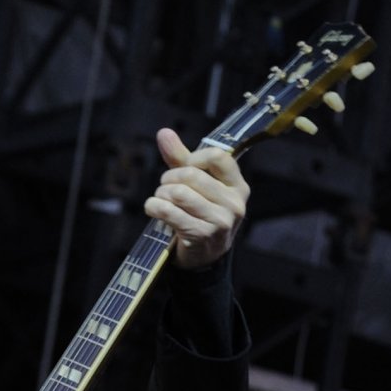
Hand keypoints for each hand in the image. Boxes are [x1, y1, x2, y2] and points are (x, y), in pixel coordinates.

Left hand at [144, 127, 248, 268]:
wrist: (203, 257)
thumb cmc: (200, 215)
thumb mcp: (197, 186)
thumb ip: (181, 159)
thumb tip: (164, 132)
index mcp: (238, 186)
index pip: (217, 157)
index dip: (193, 158)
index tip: (183, 167)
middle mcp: (234, 203)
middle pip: (193, 175)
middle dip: (169, 178)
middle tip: (164, 186)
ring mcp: (220, 221)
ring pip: (180, 194)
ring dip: (161, 194)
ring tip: (159, 199)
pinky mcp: (202, 236)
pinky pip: (171, 213)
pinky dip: (155, 207)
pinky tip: (152, 208)